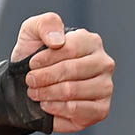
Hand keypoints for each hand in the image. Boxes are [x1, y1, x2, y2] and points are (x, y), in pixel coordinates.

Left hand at [10, 11, 113, 132]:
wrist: (29, 85)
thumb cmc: (35, 56)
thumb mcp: (32, 32)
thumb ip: (45, 24)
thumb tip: (58, 40)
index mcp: (90, 41)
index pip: (69, 48)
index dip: (45, 58)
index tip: (31, 64)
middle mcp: (103, 63)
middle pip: (71, 70)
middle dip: (44, 77)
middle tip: (30, 81)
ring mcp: (105, 87)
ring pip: (72, 91)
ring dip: (47, 93)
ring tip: (35, 92)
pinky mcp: (101, 109)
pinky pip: (77, 110)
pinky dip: (56, 108)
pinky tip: (46, 104)